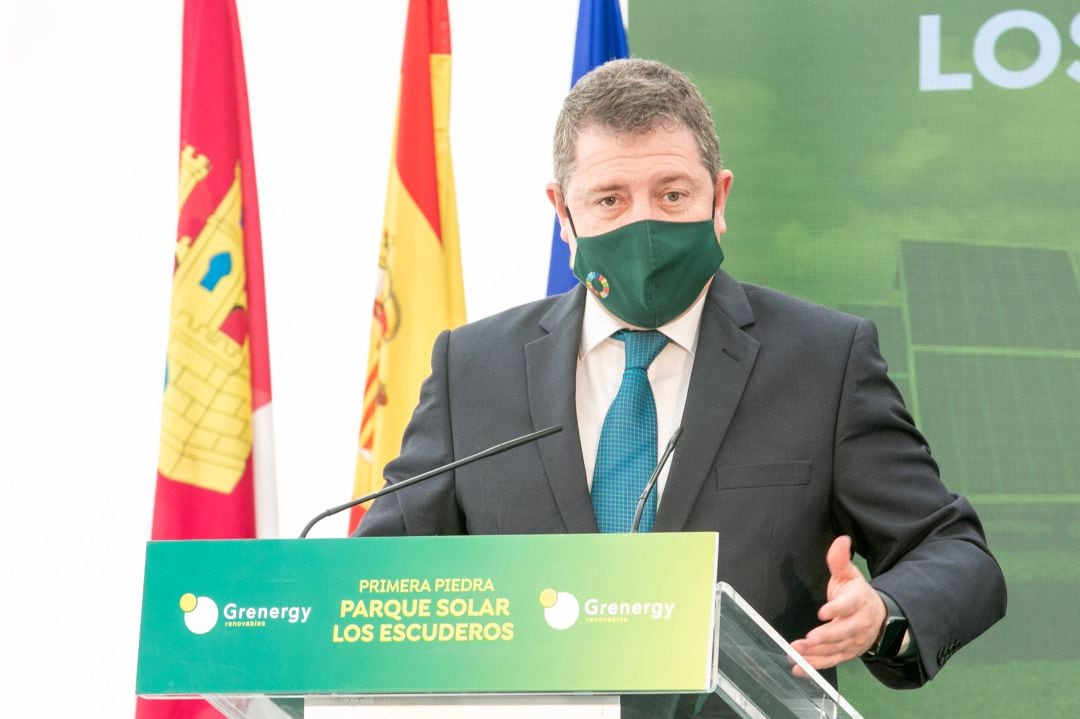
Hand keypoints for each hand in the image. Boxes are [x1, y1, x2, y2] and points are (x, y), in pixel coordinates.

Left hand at [789, 535, 885, 670]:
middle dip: (825, 637)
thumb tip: (841, 540)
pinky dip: (815, 666)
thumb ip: (840, 560)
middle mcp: (858, 624)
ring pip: (835, 650)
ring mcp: (853, 642)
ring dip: (815, 654)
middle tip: (807, 639)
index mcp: (858, 602)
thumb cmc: (857, 594)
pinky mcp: (846, 654)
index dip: (837, 609)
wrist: (879, 618)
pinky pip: (831, 662)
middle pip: (843, 632)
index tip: (822, 612)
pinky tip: (798, 668)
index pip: (849, 606)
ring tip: (796, 653)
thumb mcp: (850, 575)